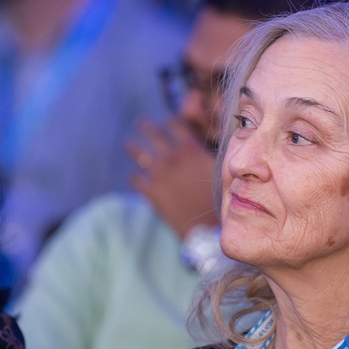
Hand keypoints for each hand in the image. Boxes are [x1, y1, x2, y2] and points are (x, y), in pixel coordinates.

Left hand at [127, 117, 219, 238]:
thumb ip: (208, 155)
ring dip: (134, 147)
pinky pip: (137, 180)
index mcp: (190, 150)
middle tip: (141, 123)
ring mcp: (159, 175)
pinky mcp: (151, 193)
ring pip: (139, 155)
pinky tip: (133, 176)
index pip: (176, 127)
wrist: (207, 227)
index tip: (167, 121)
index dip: (171, 122)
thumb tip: (205, 145)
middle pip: (154, 136)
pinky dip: (134, 177)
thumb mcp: (219, 171)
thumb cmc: (219, 199)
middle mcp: (172, 159)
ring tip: (128, 144)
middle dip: (147, 128)